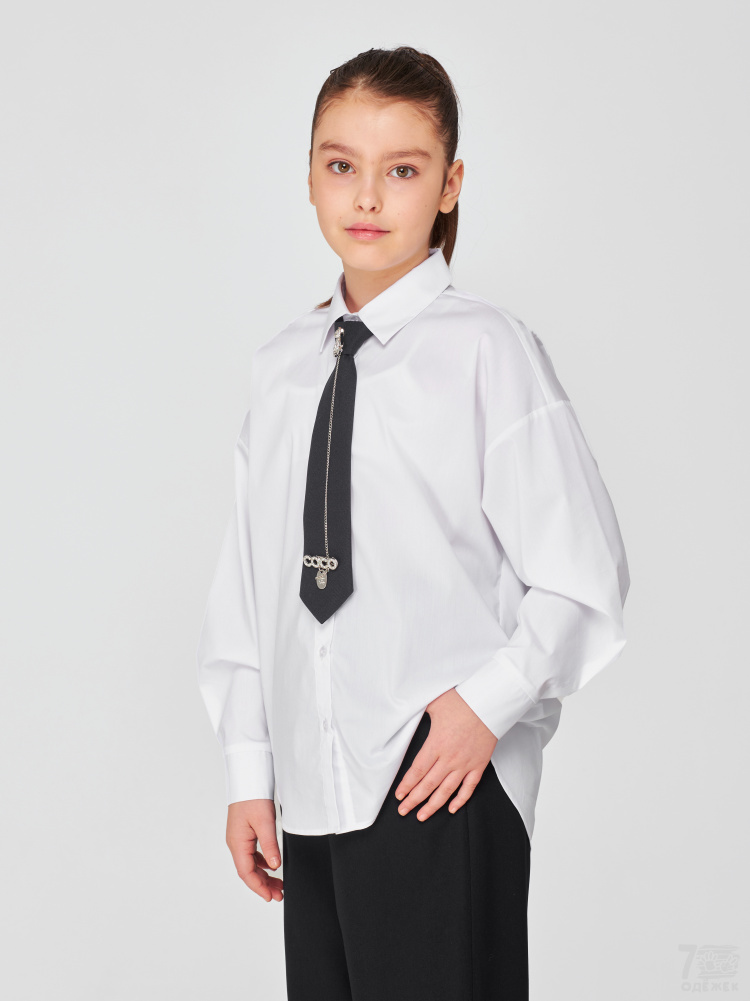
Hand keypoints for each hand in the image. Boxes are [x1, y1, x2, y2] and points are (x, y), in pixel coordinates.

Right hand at [226, 799, 283, 902]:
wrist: (248, 780)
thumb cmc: (252, 798)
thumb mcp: (265, 822)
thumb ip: (270, 846)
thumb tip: (275, 866)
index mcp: (237, 843)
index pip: (247, 873)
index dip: (259, 887)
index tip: (271, 897)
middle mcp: (235, 843)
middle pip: (248, 871)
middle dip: (263, 885)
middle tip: (278, 894)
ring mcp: (239, 839)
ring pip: (250, 864)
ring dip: (263, 875)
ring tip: (277, 884)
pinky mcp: (244, 833)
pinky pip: (252, 854)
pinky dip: (262, 863)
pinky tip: (271, 866)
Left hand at [393, 688, 497, 821]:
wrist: (490, 703)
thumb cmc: (462, 700)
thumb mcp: (434, 702)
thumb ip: (418, 710)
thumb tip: (404, 710)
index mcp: (436, 744)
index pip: (417, 771)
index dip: (407, 785)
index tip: (399, 795)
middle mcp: (449, 758)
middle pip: (428, 785)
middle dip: (414, 800)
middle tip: (403, 811)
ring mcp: (465, 764)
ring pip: (447, 790)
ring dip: (433, 805)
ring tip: (422, 816)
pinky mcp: (479, 765)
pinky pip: (469, 787)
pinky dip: (460, 800)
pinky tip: (452, 808)